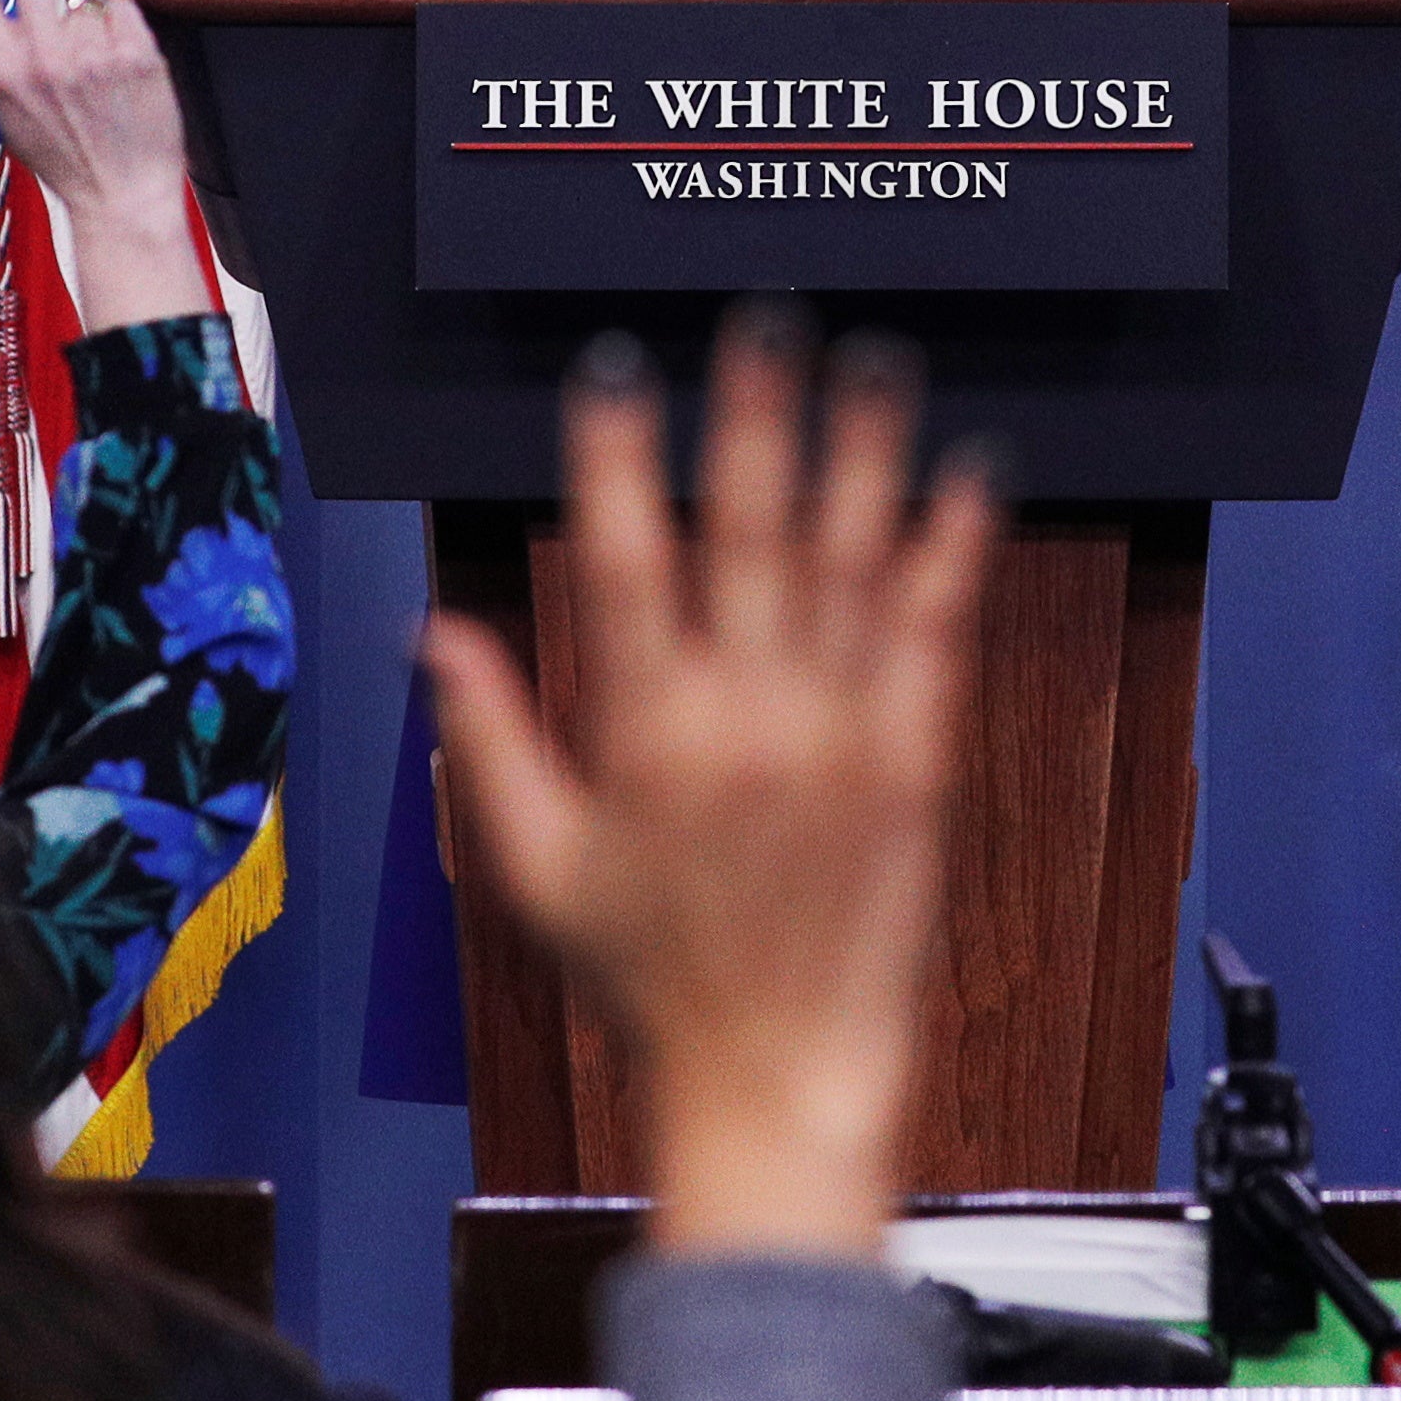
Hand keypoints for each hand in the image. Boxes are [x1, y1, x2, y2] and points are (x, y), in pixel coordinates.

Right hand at [0, 0, 209, 331]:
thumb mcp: (6, 110)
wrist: (120, 197)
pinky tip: (122, 72)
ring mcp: (90, 50)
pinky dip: (122, 32)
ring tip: (96, 69)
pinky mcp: (136, 51)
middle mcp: (40, 53)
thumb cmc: (62, 153)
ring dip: (88, 15)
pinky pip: (122, 11)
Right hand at [427, 308, 996, 1260]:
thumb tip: (433, 634)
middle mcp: (744, 719)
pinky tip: (966, 475)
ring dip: (862, 454)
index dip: (616, 462)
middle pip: (747, 534)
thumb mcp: (537, 869)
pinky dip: (950, 550)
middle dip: (751, 418)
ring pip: (848, 564)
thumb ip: (491, 738)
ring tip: (875, 360)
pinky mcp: (914, 764)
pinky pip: (933, 634)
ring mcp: (838, 737)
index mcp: (643, 735)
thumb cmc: (646, 982)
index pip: (622, 563)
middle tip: (763, 323)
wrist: (777, 1077)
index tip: (615, 373)